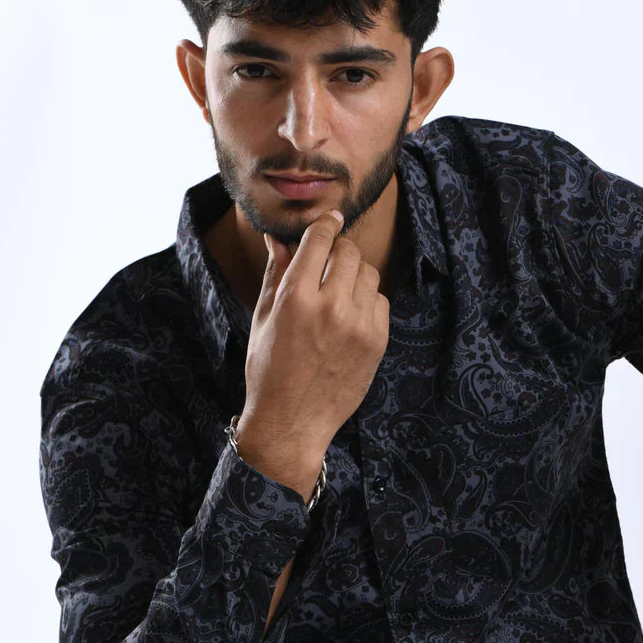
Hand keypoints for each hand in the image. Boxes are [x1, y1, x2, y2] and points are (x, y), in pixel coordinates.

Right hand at [240, 210, 389, 460]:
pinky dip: (366, 301)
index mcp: (295, 298)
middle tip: (328, 261)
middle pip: (348, 251)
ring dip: (353, 274)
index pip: (319, 239)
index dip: (325, 224)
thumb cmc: (269, 371)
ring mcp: (357, 325)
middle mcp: (329, 307)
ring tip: (337, 292)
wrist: (291, 422)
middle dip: (338, 250)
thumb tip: (276, 238)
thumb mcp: (263, 319)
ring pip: (367, 273)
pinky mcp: (376, 342)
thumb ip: (275, 274)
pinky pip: (379, 301)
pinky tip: (348, 317)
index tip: (329, 220)